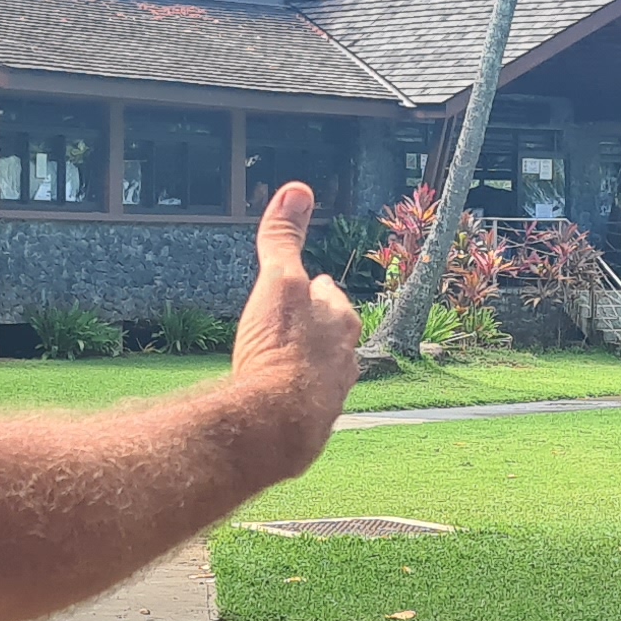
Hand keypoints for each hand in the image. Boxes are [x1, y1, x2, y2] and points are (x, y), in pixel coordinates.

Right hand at [224, 182, 362, 480]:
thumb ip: (283, 240)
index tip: (310, 284)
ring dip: (308, 367)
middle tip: (299, 323)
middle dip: (317, 327)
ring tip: (288, 365)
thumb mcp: (278, 284)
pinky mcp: (312, 429)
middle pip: (333, 336)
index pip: (329, 296)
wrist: (275, 427)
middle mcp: (344, 359)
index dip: (315, 289)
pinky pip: (305, 408)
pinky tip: (279, 405)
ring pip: (323, 373)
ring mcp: (331, 396)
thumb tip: (297, 190)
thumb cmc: (279, 351)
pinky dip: (293, 401)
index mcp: (339, 322)